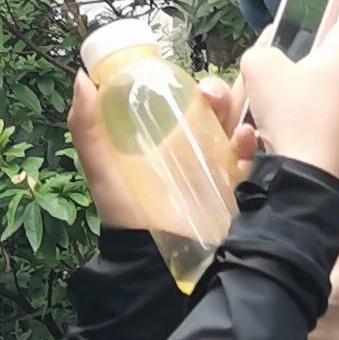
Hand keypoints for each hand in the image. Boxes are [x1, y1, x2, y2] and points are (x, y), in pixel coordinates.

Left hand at [64, 71, 256, 230]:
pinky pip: (255, 156)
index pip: (185, 99)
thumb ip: (87, 127)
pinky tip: (244, 140)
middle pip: (217, 107)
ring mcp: (222, 166)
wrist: (155, 261)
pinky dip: (253, 142)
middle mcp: (197, 148)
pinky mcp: (242, 185)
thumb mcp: (102, 168)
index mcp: (167, 139)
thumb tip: (83, 78)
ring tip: (232, 118)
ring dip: (239, 112)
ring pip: (239, 125)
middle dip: (219, 92)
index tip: (183, 79)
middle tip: (210, 96)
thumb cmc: (128, 215)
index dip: (187, 82)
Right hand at [237, 0, 338, 172]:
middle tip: (265, 81)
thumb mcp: (260, 69)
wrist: (303, 182)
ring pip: (308, 71)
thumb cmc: (289, 118)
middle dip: (289, 50)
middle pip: (324, 37)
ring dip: (277, 86)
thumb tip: (274, 53)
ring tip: (257, 115)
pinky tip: (262, 132)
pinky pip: (306, 98)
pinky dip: (281, 107)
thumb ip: (266, 48)